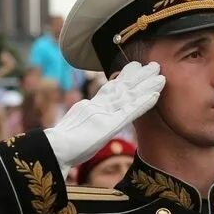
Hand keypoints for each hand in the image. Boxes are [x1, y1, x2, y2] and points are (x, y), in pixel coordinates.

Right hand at [43, 62, 162, 167]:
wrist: (54, 149)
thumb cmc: (60, 147)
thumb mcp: (73, 133)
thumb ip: (82, 125)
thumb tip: (84, 125)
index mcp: (89, 108)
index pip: (109, 89)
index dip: (123, 78)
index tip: (134, 67)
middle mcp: (98, 106)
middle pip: (121, 87)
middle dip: (138, 76)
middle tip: (153, 64)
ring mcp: (104, 113)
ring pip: (129, 95)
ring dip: (146, 84)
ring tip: (159, 73)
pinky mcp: (110, 124)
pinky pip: (131, 111)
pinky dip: (144, 102)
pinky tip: (155, 94)